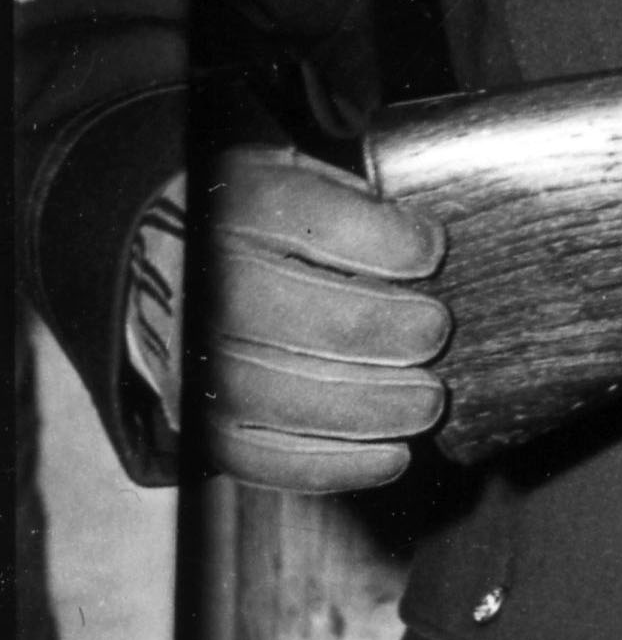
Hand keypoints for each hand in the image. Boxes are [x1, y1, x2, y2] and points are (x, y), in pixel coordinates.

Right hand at [196, 144, 450, 493]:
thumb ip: (354, 193)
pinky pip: (254, 457)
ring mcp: (188, 359)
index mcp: (226, 207)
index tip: (430, 249)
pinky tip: (392, 453)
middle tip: (432, 332)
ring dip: (364, 404)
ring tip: (425, 400)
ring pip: (267, 393)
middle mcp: (195, 283)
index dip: (378, 238)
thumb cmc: (262, 225)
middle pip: (277, 312)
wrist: (170, 269)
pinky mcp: (196, 421)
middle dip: (375, 327)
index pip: (298, 216)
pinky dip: (332, 464)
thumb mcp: (298, 175)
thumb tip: (427, 232)